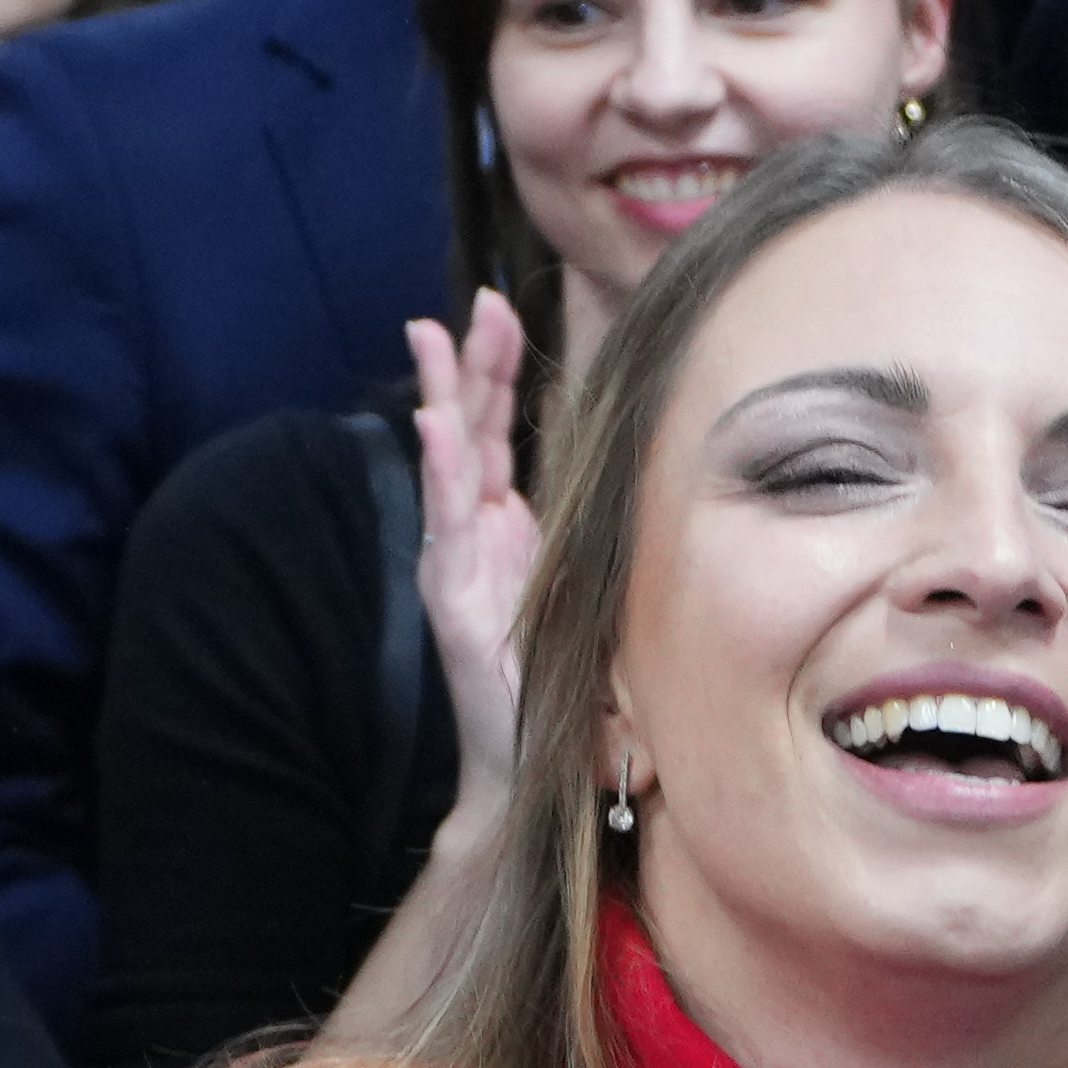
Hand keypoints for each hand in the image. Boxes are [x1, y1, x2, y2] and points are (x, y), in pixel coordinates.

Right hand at [401, 292, 539, 830]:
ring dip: (438, 396)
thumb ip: (585, 533)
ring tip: (430, 338)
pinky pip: (443, 526)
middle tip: (476, 300)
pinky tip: (431, 424)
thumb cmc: (557, 683)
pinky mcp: (452, 603)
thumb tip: (637, 472)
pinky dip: (437, 472)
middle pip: (467, 429)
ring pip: (446, 465)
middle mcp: (472, 536)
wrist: (529, 767)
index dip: (497, 368)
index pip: (495, 429)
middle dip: (469, 361)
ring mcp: (455, 566)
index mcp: (502, 526)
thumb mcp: (582, 586)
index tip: (502, 307)